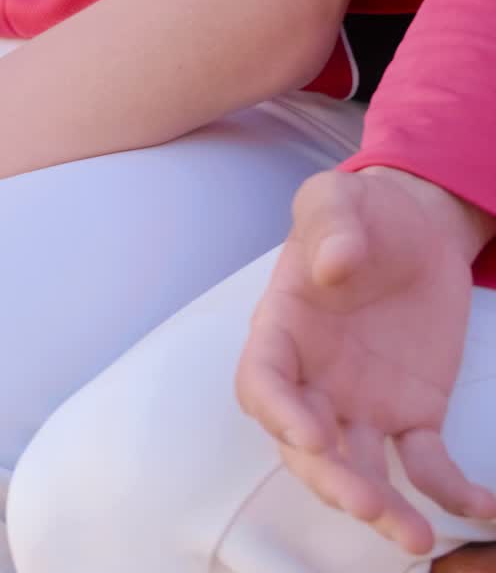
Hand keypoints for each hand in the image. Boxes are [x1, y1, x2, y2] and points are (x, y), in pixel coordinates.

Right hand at [237, 168, 495, 554]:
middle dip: (331, 479)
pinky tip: (481, 507)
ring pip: (358, 467)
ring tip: (415, 536)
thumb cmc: (359, 212)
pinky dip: (450, 491)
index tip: (313, 434)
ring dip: (379, 504)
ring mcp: (360, 403)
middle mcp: (312, 379)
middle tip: (367, 504)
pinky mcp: (411, 412)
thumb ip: (330, 225)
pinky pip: (425, 462)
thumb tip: (336, 265)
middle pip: (306, 445)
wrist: (411, 225)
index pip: (262, 384)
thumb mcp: (336, 199)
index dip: (280, 415)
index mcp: (281, 332)